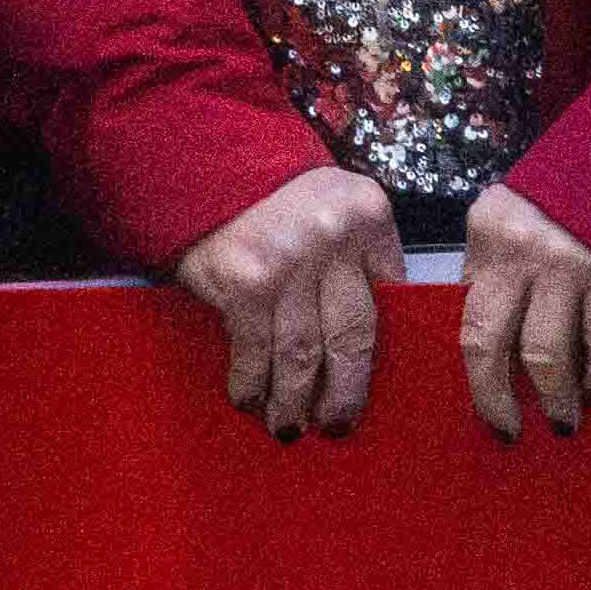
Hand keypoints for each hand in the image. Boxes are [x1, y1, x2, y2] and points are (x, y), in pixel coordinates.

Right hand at [179, 164, 398, 436]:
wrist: (200, 164)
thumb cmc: (270, 199)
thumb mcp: (330, 209)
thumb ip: (353, 261)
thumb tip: (357, 346)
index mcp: (368, 216)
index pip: (390, 296)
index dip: (380, 351)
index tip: (371, 386)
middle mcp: (335, 237)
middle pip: (353, 335)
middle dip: (344, 391)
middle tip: (336, 423)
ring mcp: (291, 261)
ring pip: (303, 353)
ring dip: (292, 399)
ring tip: (288, 425)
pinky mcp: (247, 282)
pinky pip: (255, 349)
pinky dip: (251, 382)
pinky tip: (248, 399)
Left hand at [456, 184, 590, 438]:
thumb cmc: (564, 205)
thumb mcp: (512, 225)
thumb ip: (496, 274)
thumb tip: (492, 348)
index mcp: (487, 235)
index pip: (466, 315)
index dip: (473, 370)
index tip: (483, 404)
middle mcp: (518, 250)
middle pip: (488, 341)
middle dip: (494, 396)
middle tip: (507, 429)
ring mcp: (565, 265)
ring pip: (545, 352)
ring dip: (554, 396)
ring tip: (563, 421)